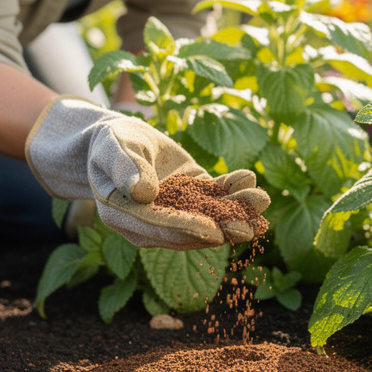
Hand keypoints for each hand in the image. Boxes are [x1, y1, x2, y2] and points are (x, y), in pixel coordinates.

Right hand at [25, 97, 269, 248]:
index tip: (214, 231)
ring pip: (209, 216)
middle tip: (252, 229)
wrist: (118, 140)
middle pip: (190, 230)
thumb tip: (142, 193)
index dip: (188, 228)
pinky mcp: (191, 197)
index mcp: (126, 216)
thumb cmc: (109, 144)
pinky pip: (214, 198)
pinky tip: (250, 180)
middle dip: (224, 228)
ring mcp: (175, 211)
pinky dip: (233, 190)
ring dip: (237, 211)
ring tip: (262, 202)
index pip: (159, 227)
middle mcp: (152, 222)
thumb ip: (125, 168)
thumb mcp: (113, 149)